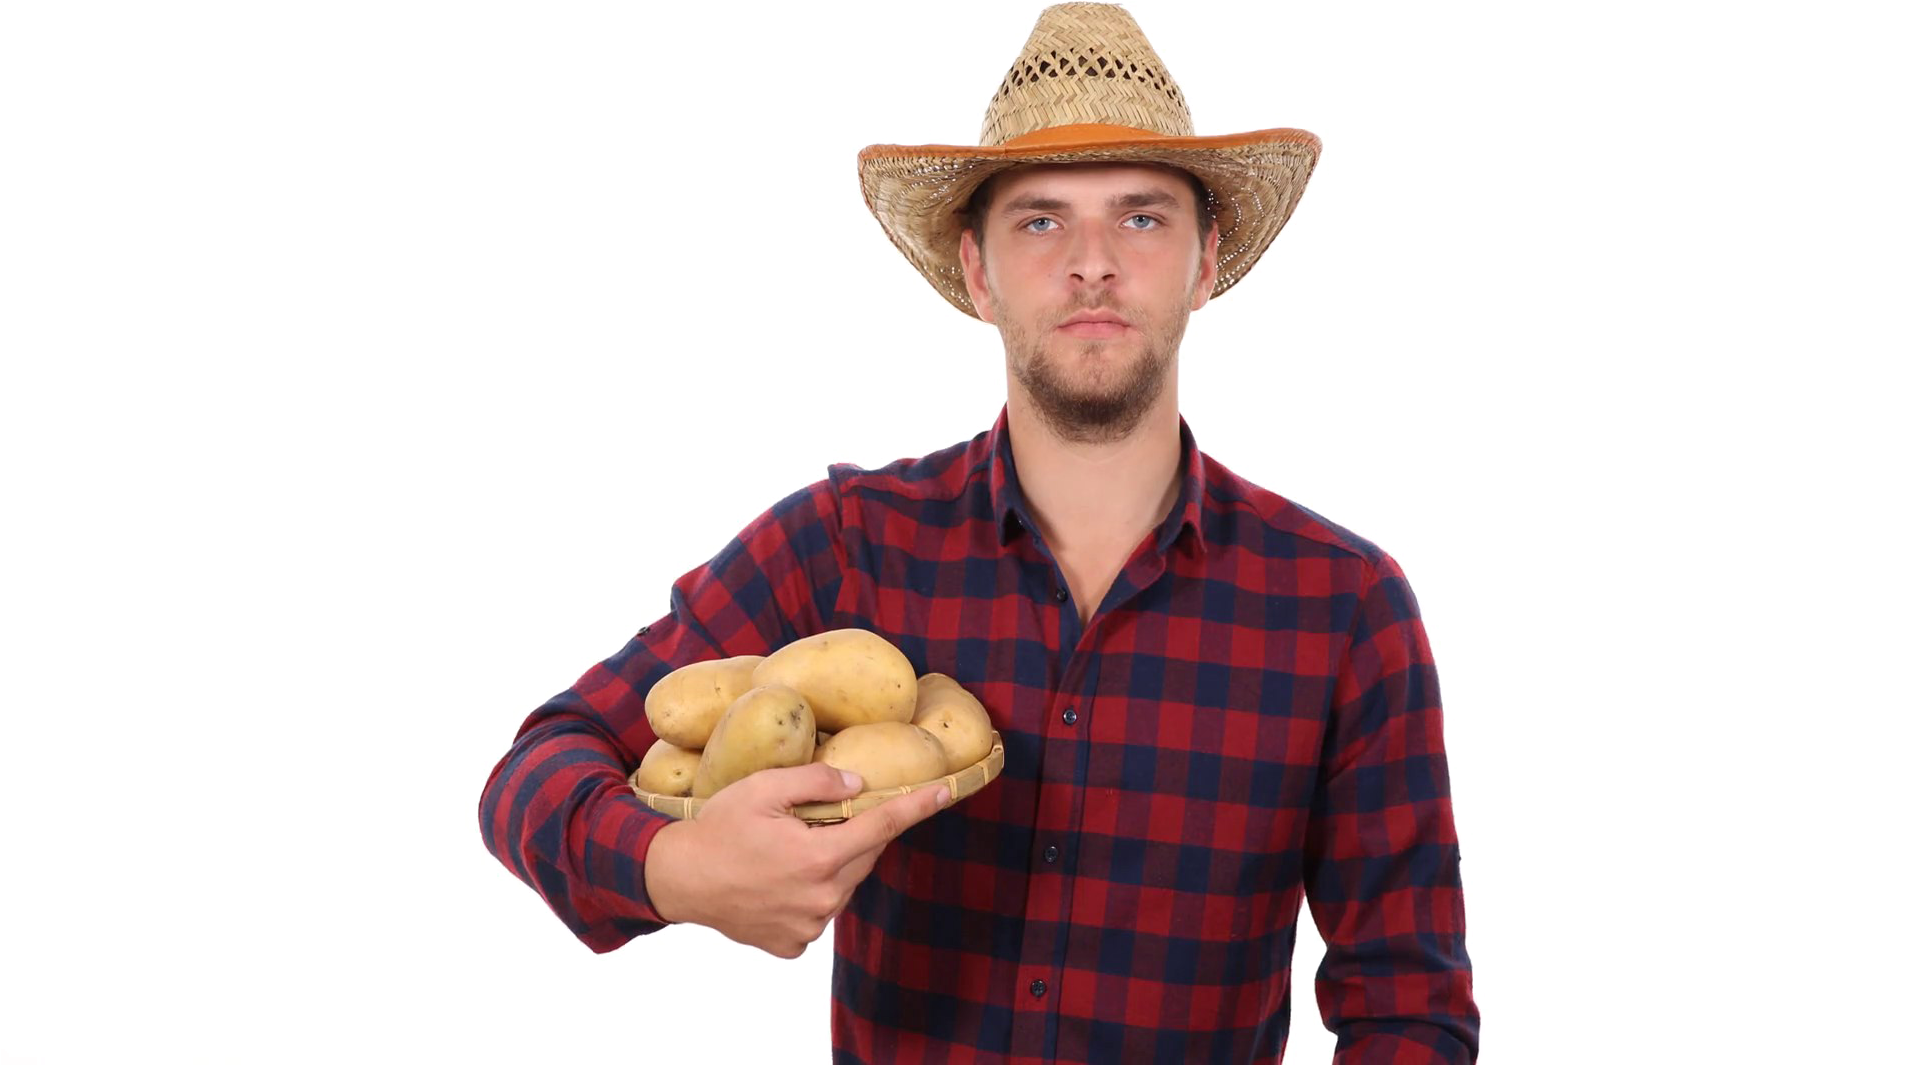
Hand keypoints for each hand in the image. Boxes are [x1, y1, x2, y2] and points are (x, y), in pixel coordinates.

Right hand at [645, 761, 950, 958]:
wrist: (678, 880)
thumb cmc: (719, 828)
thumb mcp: (763, 788)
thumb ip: (816, 781)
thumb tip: (858, 785)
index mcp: (819, 857)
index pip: (883, 826)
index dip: (917, 806)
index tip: (946, 791)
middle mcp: (823, 897)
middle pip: (864, 855)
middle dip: (855, 834)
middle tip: (819, 820)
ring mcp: (810, 926)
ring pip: (843, 884)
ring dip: (830, 864)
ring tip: (785, 852)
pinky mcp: (795, 944)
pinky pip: (819, 911)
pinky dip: (810, 893)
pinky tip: (776, 882)